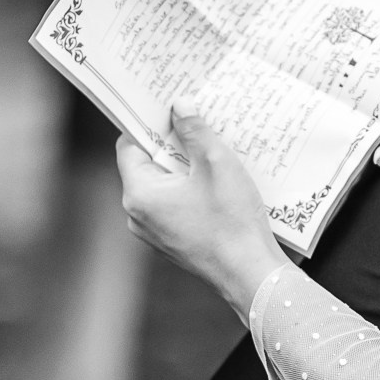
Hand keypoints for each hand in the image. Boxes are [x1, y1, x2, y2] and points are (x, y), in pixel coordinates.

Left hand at [117, 99, 288, 321]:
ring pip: (162, 186)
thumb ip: (195, 130)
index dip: (150, 124)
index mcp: (140, 194)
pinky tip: (216, 188)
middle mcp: (137, 214)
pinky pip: (173, 206)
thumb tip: (179, 105)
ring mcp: (152, 232)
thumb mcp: (217, 164)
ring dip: (184, 170)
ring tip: (213, 159)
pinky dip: (189, 192)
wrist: (249, 274)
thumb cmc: (232, 222)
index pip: (129, 145)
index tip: (171, 110)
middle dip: (173, 146)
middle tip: (200, 129)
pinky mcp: (170, 242)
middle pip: (147, 165)